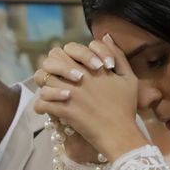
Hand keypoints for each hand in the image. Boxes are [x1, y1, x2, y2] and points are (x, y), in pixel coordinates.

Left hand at [35, 36, 146, 160]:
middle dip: (52, 64)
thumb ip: (118, 55)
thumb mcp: (128, 78)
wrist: (119, 133)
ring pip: (44, 79)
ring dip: (45, 84)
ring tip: (51, 90)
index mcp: (92, 67)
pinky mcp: (63, 110)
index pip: (72, 48)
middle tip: (57, 75)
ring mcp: (69, 93)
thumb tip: (105, 36)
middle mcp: (78, 76)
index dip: (72, 54)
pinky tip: (47, 108)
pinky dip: (41, 105)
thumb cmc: (126, 106)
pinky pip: (42, 102)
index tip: (80, 67)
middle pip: (52, 58)